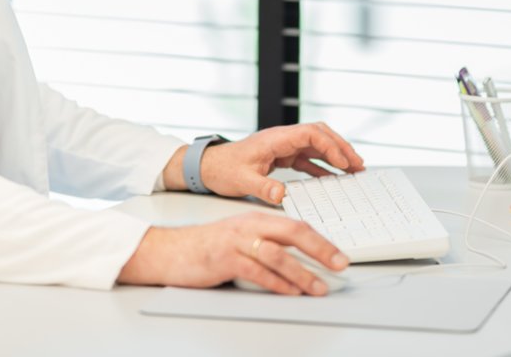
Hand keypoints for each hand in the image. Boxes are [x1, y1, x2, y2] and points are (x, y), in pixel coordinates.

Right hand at [117, 213, 347, 295]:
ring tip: (319, 288)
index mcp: (255, 219)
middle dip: (321, 250)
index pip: (296, 225)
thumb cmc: (207, 247)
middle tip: (340, 264)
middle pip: (293, 233)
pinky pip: (257, 272)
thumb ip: (268, 242)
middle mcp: (249, 226)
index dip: (322, 240)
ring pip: (278, 255)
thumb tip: (301, 257)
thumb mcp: (241, 237)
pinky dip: (277, 284)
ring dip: (303, 273)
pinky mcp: (225, 259)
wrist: (170, 250)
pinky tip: (290, 292)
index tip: (340, 255)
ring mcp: (237, 242)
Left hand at [166, 123, 365, 204]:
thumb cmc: (222, 170)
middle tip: (358, 164)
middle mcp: (281, 139)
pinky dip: (323, 166)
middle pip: (318, 134)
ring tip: (355, 169)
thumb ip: (262, 187)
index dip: (329, 146)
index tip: (343, 163)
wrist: (207, 168)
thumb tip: (281, 195)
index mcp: (274, 139)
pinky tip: (334, 178)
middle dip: (340, 146)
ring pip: (316, 144)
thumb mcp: (241, 181)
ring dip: (335, 154)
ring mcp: (282, 146)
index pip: (310, 134)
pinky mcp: (281, 156)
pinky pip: (308, 158)